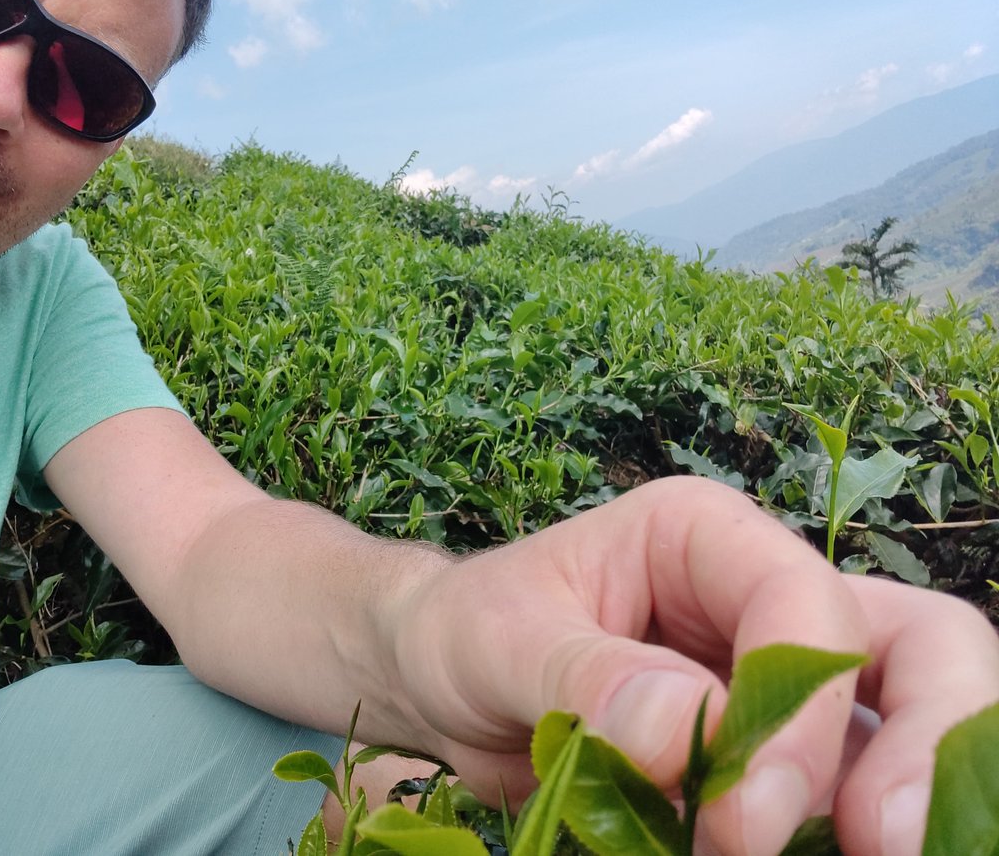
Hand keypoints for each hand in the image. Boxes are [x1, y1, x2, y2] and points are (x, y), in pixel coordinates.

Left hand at [391, 477, 998, 855]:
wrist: (442, 686)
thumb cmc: (465, 630)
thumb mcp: (497, 639)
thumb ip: (584, 674)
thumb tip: (688, 724)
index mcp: (703, 539)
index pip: (804, 601)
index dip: (801, 709)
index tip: (742, 817)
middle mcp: (762, 600)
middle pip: (919, 644)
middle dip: (919, 744)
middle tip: (877, 847)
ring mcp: (780, 680)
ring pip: (910, 717)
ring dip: (902, 794)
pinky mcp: (774, 758)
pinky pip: (845, 792)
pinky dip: (840, 833)